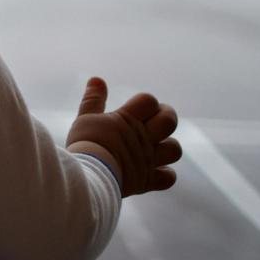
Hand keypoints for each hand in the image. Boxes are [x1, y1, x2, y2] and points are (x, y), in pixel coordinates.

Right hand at [65, 77, 181, 196]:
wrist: (88, 176)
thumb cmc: (85, 143)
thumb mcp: (85, 117)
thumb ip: (93, 99)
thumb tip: (97, 79)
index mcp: (128, 120)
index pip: (149, 101)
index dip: (146, 102)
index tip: (138, 108)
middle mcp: (143, 138)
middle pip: (169, 121)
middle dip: (166, 116)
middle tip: (155, 120)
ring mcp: (149, 160)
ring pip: (174, 149)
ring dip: (168, 146)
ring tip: (156, 146)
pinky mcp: (148, 180)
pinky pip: (168, 177)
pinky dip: (164, 173)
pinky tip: (154, 170)